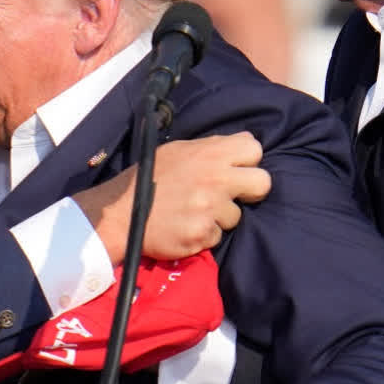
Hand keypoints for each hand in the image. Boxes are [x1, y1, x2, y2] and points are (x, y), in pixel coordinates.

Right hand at [76, 132, 269, 263]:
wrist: (120, 214)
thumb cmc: (147, 179)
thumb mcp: (176, 151)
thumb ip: (208, 149)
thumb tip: (236, 147)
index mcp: (209, 153)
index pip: (254, 148)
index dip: (246, 160)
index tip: (233, 169)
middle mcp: (215, 178)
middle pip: (263, 183)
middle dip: (250, 191)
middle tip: (229, 195)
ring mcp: (211, 208)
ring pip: (237, 216)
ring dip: (218, 217)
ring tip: (192, 213)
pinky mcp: (203, 233)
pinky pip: (216, 236)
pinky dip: (203, 234)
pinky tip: (184, 226)